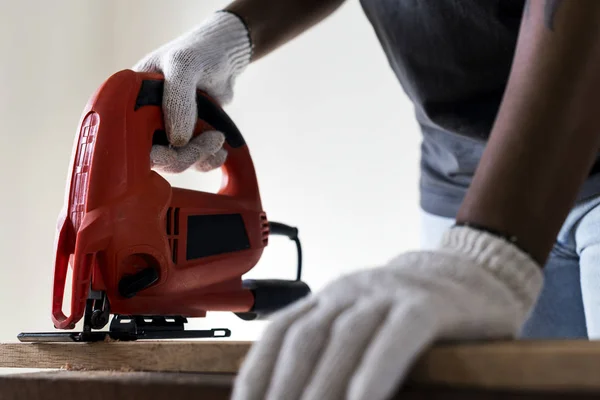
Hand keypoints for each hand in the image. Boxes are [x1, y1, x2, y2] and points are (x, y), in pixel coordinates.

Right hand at [132, 11, 251, 172]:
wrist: (224, 57)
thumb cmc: (199, 52)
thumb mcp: (183, 65)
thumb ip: (178, 98)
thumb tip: (177, 140)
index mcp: (132, 99)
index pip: (129, 137)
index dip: (148, 151)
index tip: (171, 151)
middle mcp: (145, 118)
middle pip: (155, 156)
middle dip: (182, 156)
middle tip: (208, 141)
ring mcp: (167, 129)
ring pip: (176, 161)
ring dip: (199, 157)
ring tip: (218, 138)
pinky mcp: (187, 137)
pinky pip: (193, 161)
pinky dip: (207, 161)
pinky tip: (220, 151)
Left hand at [231, 226, 542, 399]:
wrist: (469, 276)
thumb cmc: (408, 314)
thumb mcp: (361, 324)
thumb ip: (331, 351)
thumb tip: (293, 391)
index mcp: (329, 299)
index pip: (280, 333)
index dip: (257, 373)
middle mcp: (351, 292)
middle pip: (304, 341)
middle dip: (282, 390)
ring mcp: (389, 295)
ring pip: (344, 339)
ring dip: (321, 389)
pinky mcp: (427, 307)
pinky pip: (395, 340)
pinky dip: (373, 375)